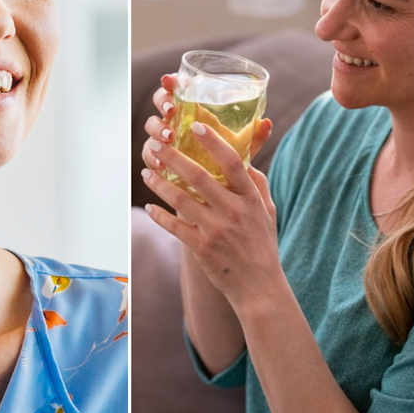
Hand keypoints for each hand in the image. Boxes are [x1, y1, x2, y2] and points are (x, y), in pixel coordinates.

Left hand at [140, 79, 279, 307]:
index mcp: (250, 198)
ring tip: (145, 171)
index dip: (213, 141)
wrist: (259, 287)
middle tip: (155, 144)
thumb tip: (245, 157)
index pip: (232, 162)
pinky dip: (159, 216)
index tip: (196, 126)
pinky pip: (175, 227)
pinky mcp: (202, 248)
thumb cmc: (262, 244)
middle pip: (199, 176)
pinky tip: (150, 207)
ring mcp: (217, 230)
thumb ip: (257, 183)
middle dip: (173, 157)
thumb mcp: (268, 210)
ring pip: (181, 199)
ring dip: (159, 183)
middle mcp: (234, 211)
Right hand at [141, 74, 270, 181]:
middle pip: (160, 100)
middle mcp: (177, 120)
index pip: (179, 89)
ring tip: (169, 138)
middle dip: (162, 102)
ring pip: (151, 125)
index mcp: (194, 111)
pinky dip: (151, 157)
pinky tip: (158, 164)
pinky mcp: (157, 158)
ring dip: (157, 130)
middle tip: (172, 111)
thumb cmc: (225, 165)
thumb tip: (267, 123)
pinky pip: (148, 153)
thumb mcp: (240, 151)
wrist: (213, 195)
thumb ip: (253, 138)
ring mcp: (164, 138)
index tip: (171, 80)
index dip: (172, 82)